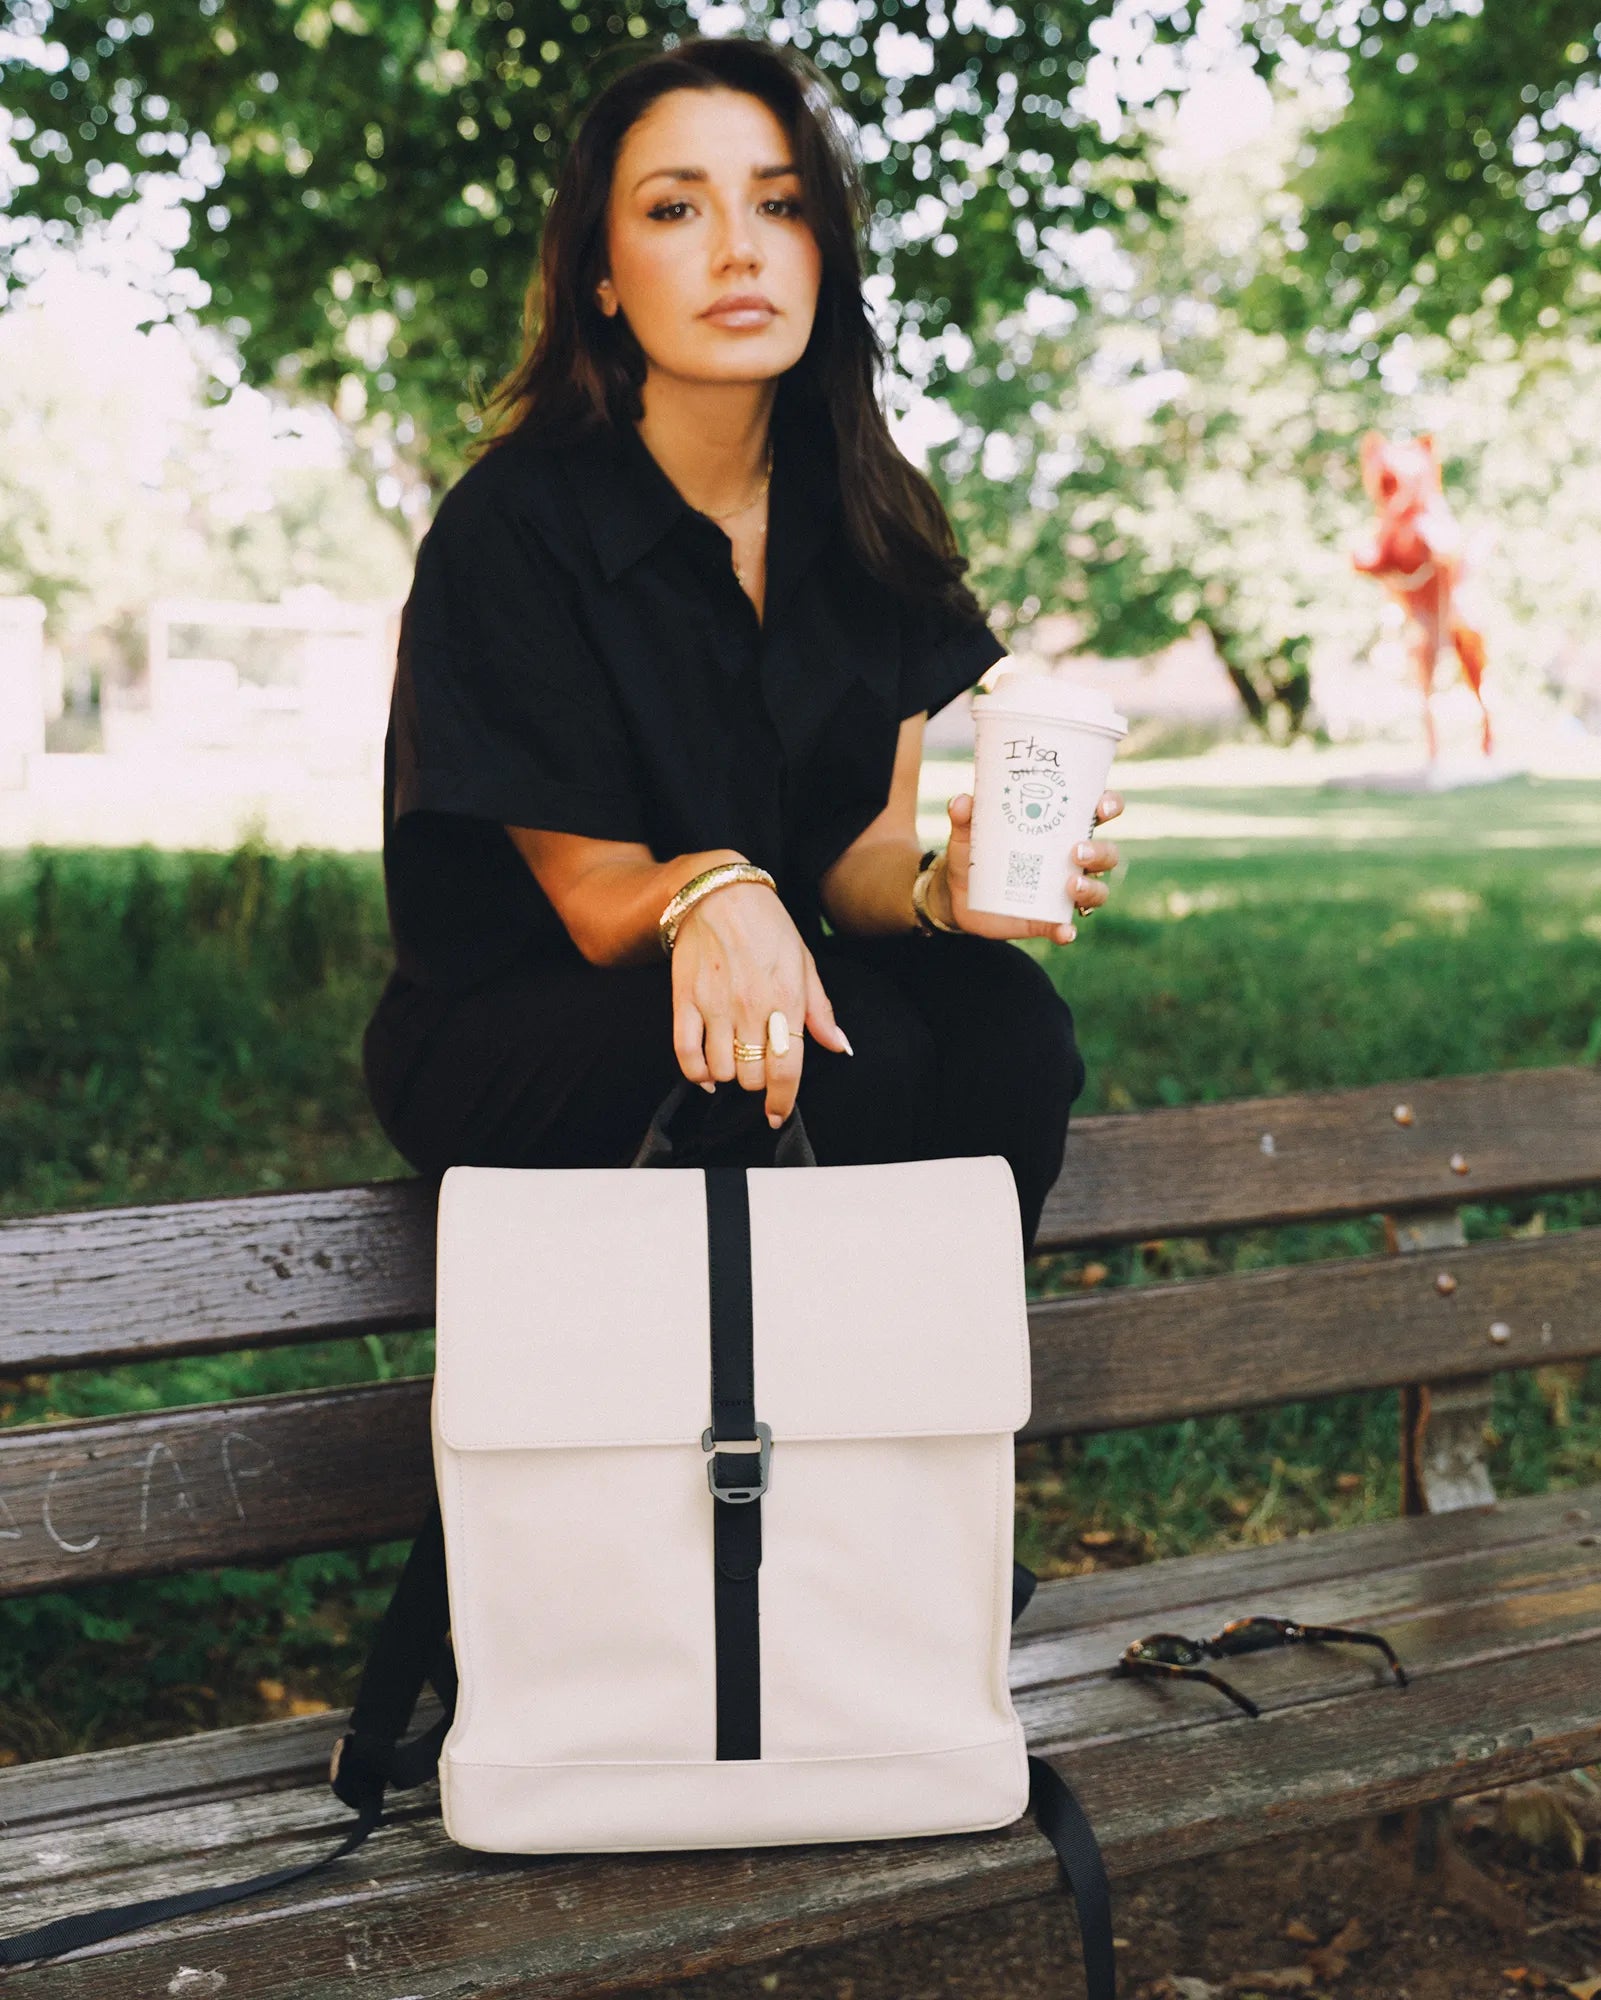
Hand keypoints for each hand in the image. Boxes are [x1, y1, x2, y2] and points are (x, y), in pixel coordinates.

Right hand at [669, 882, 851, 1127]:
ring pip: (721, 1071)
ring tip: (735, 1060)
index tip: (777, 1113)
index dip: (782, 1101)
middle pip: (752, 1076)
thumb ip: (820, 1010)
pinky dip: (697, 1073)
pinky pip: (686, 1054)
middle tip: (758, 1068)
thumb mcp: (805, 962)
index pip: (786, 1069)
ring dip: (730, 1075)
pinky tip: (707, 1073)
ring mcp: (714, 1005)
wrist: (719, 892)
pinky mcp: (684, 1000)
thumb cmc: (768, 926)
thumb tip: (839, 1046)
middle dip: (758, 1082)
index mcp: (786, 999)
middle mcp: (750, 1007)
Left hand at [939, 789, 1124, 945]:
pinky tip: (1063, 930)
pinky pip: (1065, 927)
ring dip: (1091, 889)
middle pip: (1106, 854)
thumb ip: (965, 815)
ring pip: (1097, 891)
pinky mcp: (1047, 920)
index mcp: (1059, 830)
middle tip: (1077, 851)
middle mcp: (1070, 861)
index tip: (1103, 806)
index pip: (1097, 813)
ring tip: (1070, 887)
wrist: (956, 894)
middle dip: (1100, 852)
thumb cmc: (973, 852)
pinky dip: (1067, 930)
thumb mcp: (967, 832)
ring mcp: (1061, 892)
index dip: (1109, 806)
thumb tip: (961, 802)